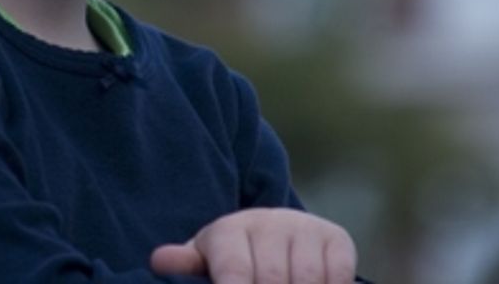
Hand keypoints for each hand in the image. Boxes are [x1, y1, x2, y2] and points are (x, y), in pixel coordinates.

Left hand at [149, 207, 356, 283]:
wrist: (275, 233)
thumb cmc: (233, 259)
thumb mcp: (206, 261)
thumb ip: (186, 265)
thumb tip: (159, 260)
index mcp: (228, 231)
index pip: (234, 270)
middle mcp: (268, 222)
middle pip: (272, 280)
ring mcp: (304, 227)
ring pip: (306, 280)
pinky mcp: (336, 237)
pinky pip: (339, 275)